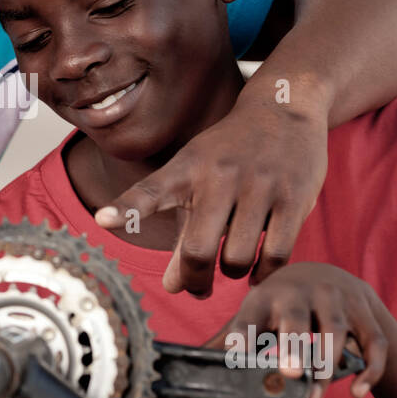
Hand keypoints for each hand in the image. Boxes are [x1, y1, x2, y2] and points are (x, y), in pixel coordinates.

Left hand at [95, 91, 327, 295]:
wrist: (284, 108)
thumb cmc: (229, 155)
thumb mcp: (197, 179)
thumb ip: (182, 233)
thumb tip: (173, 287)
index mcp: (186, 169)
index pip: (150, 191)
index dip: (126, 208)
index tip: (102, 220)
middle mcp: (219, 176)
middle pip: (197, 250)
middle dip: (194, 281)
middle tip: (197, 289)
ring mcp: (259, 186)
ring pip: (237, 259)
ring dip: (232, 275)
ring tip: (231, 268)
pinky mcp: (294, 198)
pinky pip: (275, 255)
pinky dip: (263, 275)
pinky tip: (257, 274)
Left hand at [203, 262, 386, 397]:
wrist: (326, 277)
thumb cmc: (280, 307)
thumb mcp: (254, 317)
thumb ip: (232, 348)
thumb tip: (207, 388)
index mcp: (263, 298)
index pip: (248, 317)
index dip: (241, 335)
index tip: (235, 356)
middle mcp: (299, 292)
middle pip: (295, 317)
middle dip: (293, 344)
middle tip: (290, 374)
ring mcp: (335, 298)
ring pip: (335, 331)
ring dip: (326, 365)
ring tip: (313, 397)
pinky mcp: (364, 310)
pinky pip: (373, 342)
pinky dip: (369, 368)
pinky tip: (356, 392)